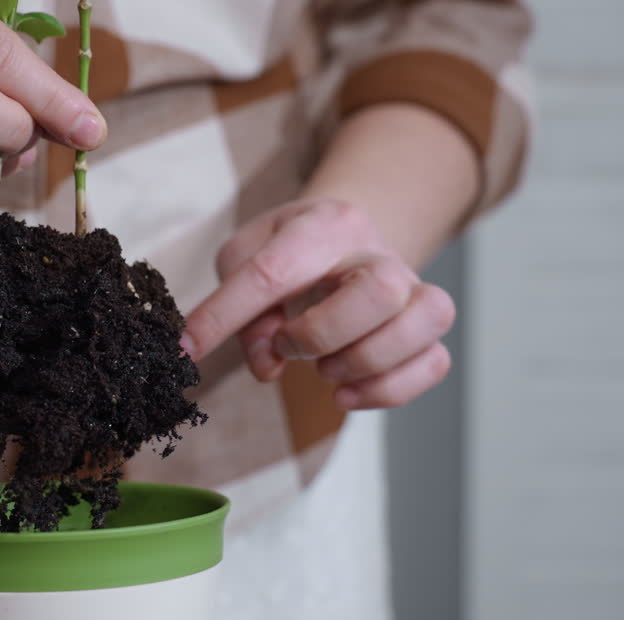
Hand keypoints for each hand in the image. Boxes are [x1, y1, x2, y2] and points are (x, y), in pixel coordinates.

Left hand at [183, 198, 456, 409]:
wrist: (343, 235)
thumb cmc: (288, 250)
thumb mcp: (246, 258)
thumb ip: (242, 309)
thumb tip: (267, 364)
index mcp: (323, 224)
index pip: (273, 271)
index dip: (224, 315)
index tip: (188, 347)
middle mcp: (376, 250)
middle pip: (379, 291)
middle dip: (322, 334)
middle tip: (288, 345)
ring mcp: (412, 286)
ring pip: (423, 320)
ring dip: (363, 361)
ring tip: (324, 369)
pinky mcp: (425, 324)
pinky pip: (434, 361)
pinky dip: (389, 389)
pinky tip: (347, 390)